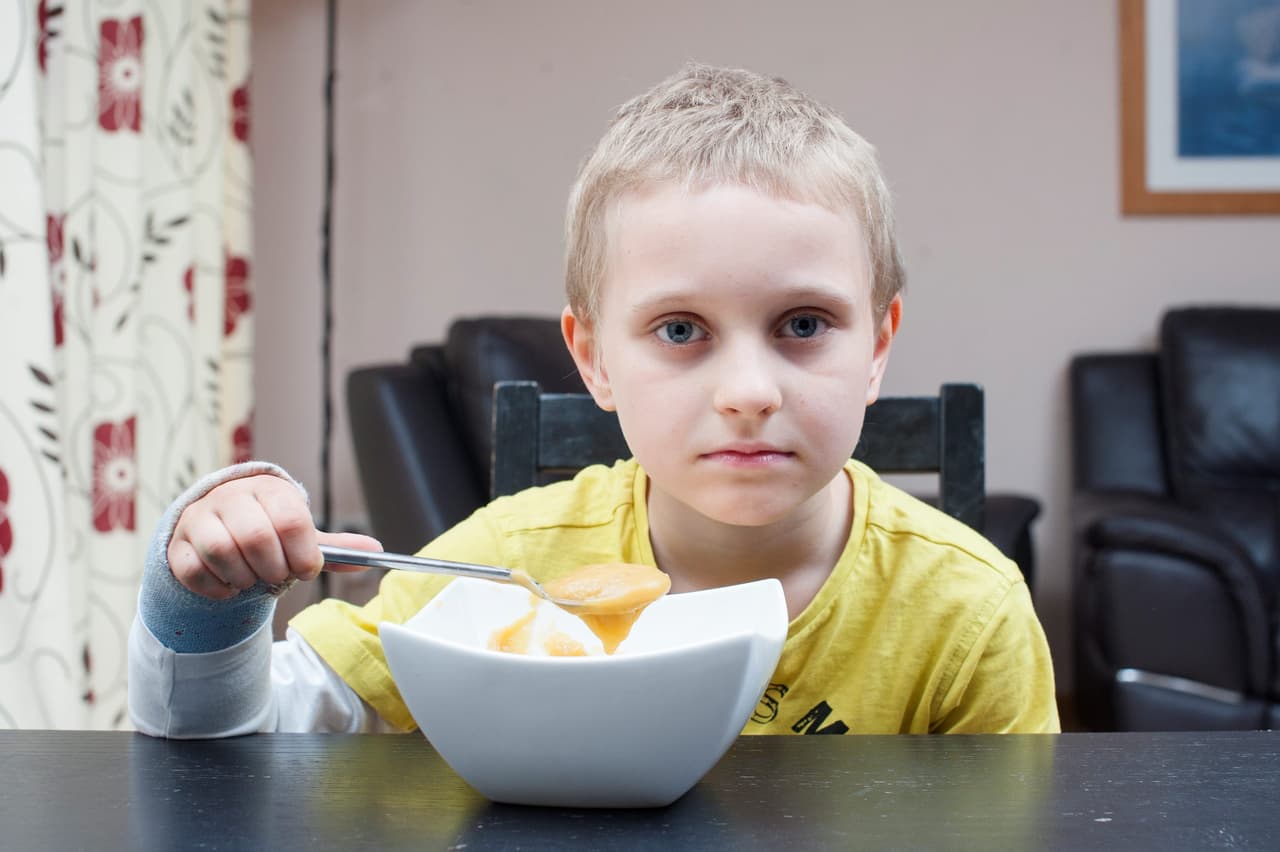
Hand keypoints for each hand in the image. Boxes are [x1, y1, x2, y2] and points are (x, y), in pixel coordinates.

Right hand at [168, 474, 381, 599]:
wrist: (216, 524)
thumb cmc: (265, 529)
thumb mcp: (300, 532)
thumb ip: (333, 545)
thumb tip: (375, 550)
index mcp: (268, 490)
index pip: (291, 519)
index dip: (303, 553)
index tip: (307, 569)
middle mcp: (230, 497)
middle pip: (255, 537)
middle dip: (273, 568)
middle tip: (278, 576)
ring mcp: (199, 519)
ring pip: (222, 552)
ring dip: (244, 577)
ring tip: (253, 579)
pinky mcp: (176, 544)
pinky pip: (193, 571)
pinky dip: (216, 588)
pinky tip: (229, 587)